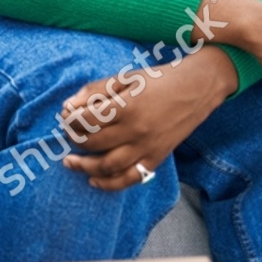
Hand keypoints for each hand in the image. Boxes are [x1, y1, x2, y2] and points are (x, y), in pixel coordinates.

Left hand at [58, 48, 236, 190]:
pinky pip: (130, 178)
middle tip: (66, 134)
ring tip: (69, 162)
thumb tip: (67, 106)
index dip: (70, 119)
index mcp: (127, 107)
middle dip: (74, 139)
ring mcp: (147, 148)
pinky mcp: (157, 159)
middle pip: (94, 143)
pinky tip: (93, 181)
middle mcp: (137, 131)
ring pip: (108, 166)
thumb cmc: (158, 80)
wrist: (197, 89)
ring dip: (84, 167)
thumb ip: (95, 90)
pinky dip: (110, 184)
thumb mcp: (125, 78)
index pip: (87, 120)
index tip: (65, 116)